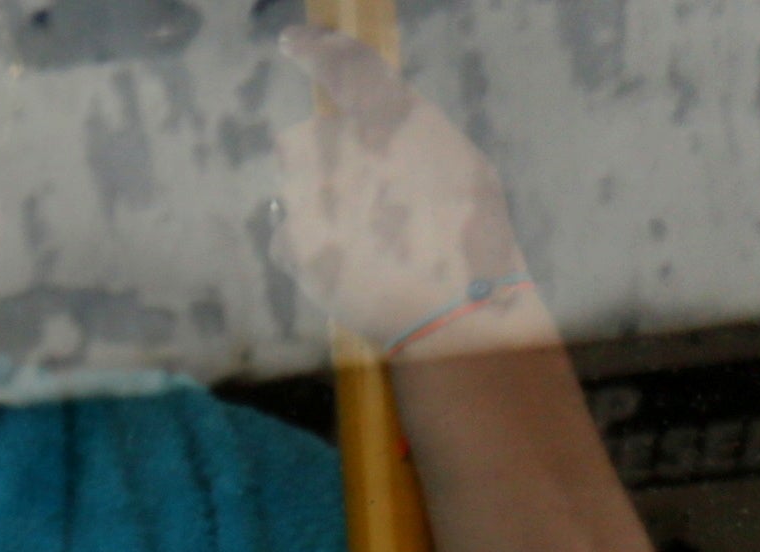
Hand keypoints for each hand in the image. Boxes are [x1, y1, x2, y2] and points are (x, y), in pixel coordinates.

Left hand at [269, 30, 538, 349]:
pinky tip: (344, 265)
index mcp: (395, 117)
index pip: (345, 65)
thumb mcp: (454, 164)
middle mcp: (343, 145)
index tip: (292, 41)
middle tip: (359, 201)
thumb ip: (402, 144)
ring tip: (360, 239)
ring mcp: (311, 194)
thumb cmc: (473, 234)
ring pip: (293, 186)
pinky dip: (306, 246)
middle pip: (304, 140)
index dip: (315, 48)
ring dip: (314, 204)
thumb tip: (368, 145)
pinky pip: (286, 232)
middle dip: (320, 165)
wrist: (453, 303)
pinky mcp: (291, 241)